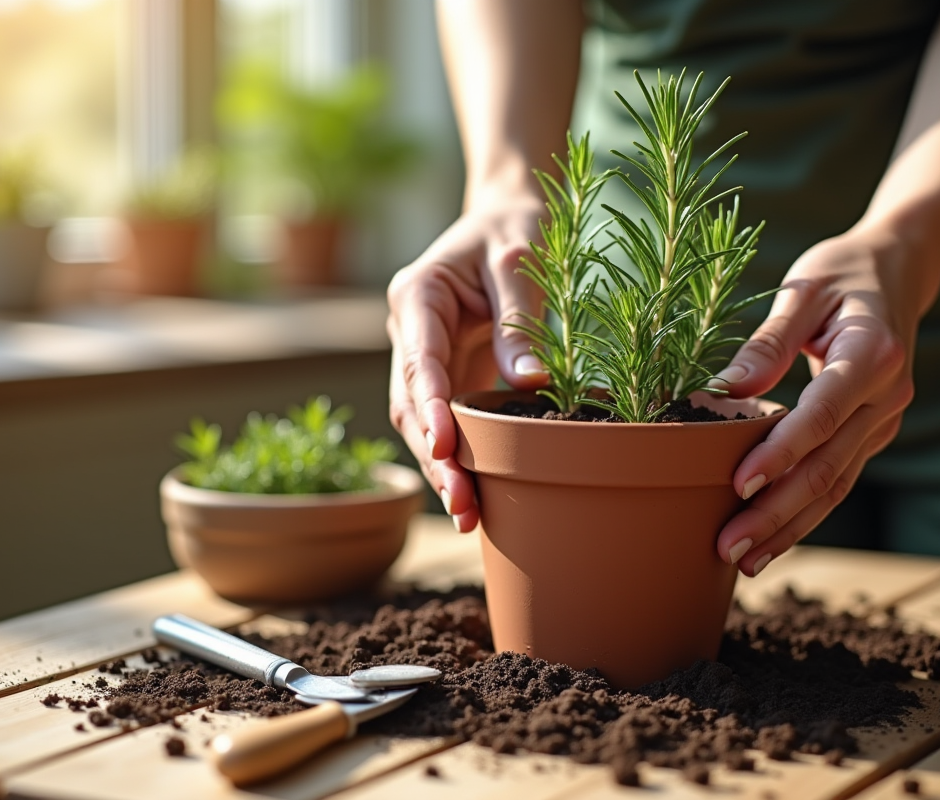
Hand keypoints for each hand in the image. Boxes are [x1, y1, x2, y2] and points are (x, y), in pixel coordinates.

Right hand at [386, 192, 547, 531]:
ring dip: (441, 467)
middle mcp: (411, 332)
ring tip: (467, 515)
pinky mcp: (446, 375)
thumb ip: (520, 318)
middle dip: (435, 455)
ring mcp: (424, 357)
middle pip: (412, 403)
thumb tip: (529, 383)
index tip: (444, 443)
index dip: (429, 405)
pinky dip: (456, 458)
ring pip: (420, 422)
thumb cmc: (513, 228)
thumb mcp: (520, 260)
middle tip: (462, 503)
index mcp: (417, 296)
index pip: (419, 359)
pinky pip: (444, 422)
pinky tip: (473, 497)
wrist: (507, 217)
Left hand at [713, 226, 925, 575]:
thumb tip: (724, 390)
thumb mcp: (802, 290)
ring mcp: (884, 421)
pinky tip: (771, 541)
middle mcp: (888, 397)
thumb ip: (767, 341)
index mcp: (873, 354)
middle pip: (829, 465)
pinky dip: (805, 514)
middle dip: (777, 511)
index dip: (782, 452)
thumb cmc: (841, 273)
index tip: (739, 482)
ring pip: (836, 485)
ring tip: (744, 560)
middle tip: (728, 545)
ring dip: (790, 527)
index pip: (822, 414)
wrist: (897, 271)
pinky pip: (839, 480)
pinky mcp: (872, 434)